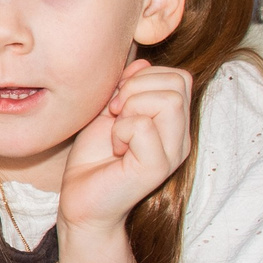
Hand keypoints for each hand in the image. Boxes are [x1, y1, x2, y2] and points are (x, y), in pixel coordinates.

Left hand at [56, 61, 192, 237]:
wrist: (81, 199)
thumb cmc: (94, 157)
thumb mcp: (111, 110)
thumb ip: (128, 86)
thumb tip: (142, 63)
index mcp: (174, 123)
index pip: (179, 77)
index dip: (144, 78)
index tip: (118, 100)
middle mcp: (180, 138)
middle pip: (178, 83)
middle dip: (137, 88)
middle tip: (116, 114)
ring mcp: (172, 154)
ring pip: (168, 100)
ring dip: (131, 107)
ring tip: (117, 130)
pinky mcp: (156, 168)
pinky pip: (143, 125)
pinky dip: (120, 130)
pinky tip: (115, 148)